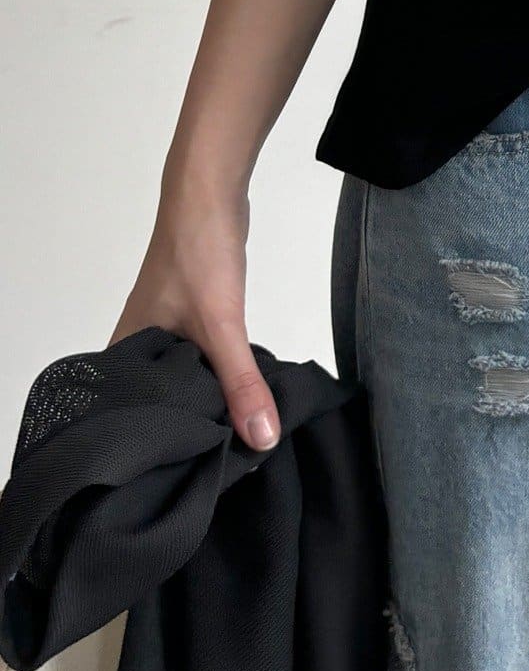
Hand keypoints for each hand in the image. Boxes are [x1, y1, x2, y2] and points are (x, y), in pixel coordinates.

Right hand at [110, 178, 280, 450]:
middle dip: (188, 430)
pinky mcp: (188, 316)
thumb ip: (240, 382)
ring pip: (184, 380)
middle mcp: (136, 347)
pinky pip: (200, 359)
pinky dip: (217, 376)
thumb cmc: (198, 253)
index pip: (133, 423)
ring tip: (233, 441)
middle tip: (219, 467)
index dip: (158, 451)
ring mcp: (162, 330)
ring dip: (206, 401)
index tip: (188, 478)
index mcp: (124, 356)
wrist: (210, 191)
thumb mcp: (222, 324)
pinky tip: (238, 393)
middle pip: (160, 405)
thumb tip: (262, 439)